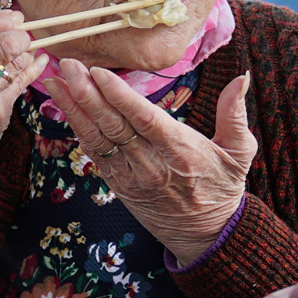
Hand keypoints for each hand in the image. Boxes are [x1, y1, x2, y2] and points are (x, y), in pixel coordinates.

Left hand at [43, 64, 255, 262]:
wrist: (205, 233)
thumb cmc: (223, 187)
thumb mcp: (240, 151)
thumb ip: (235, 114)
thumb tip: (242, 77)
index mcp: (180, 151)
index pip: (144, 119)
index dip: (119, 96)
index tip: (99, 72)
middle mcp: (150, 163)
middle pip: (112, 125)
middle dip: (86, 93)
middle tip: (67, 64)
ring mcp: (130, 175)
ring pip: (96, 137)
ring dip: (73, 107)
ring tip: (55, 80)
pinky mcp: (117, 183)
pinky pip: (93, 152)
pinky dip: (77, 128)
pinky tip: (65, 105)